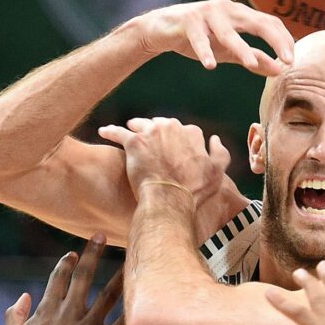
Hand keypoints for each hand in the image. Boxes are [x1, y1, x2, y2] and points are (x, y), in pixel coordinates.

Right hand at [4, 236, 124, 324]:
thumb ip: (14, 314)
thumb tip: (23, 296)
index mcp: (48, 309)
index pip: (59, 278)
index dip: (66, 263)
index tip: (74, 254)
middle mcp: (69, 313)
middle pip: (83, 276)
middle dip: (92, 253)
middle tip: (102, 236)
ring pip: (108, 295)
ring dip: (120, 275)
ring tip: (132, 258)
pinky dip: (132, 313)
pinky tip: (145, 300)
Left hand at [98, 117, 231, 198]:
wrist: (170, 199)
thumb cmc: (194, 189)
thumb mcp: (217, 172)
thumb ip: (220, 153)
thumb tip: (215, 139)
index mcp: (192, 133)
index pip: (185, 130)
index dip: (180, 139)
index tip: (175, 147)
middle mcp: (171, 127)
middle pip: (162, 125)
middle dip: (158, 131)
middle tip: (152, 141)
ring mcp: (151, 133)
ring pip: (141, 125)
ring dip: (136, 126)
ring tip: (131, 130)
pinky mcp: (133, 142)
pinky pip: (117, 133)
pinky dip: (110, 131)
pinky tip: (104, 131)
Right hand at [131, 0, 295, 75]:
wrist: (161, 29)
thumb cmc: (199, 37)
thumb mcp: (228, 51)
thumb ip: (253, 59)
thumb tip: (279, 70)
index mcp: (240, 14)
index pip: (270, 23)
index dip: (284, 40)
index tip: (292, 60)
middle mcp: (227, 9)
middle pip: (258, 22)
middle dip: (275, 40)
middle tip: (287, 60)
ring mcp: (207, 13)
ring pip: (228, 32)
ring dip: (241, 48)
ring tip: (250, 63)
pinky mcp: (187, 21)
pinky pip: (198, 38)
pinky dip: (204, 51)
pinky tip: (209, 65)